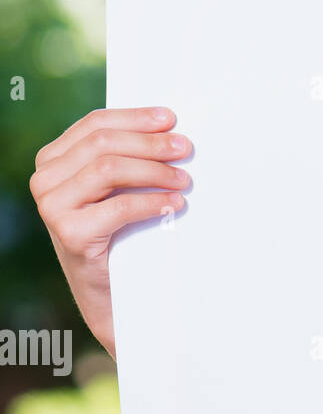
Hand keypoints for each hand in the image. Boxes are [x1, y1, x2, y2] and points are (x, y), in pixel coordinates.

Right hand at [29, 107, 192, 359]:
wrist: (113, 295)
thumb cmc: (121, 234)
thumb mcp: (117, 188)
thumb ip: (126, 157)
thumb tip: (169, 127)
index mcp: (53, 160)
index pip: (95, 124)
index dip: (136, 117)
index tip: (171, 119)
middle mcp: (45, 180)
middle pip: (104, 144)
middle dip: (151, 143)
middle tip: (186, 149)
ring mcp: (52, 207)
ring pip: (109, 169)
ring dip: (154, 171)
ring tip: (184, 180)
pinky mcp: (68, 234)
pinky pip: (118, 206)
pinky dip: (153, 201)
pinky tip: (175, 204)